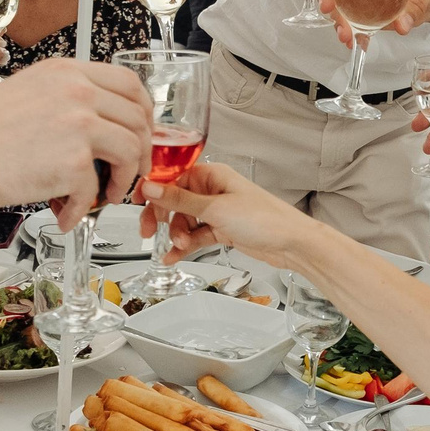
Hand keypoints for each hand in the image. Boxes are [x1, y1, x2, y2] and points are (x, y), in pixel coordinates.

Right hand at [0, 58, 151, 227]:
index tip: (142, 131)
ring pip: (131, 150)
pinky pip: (96, 189)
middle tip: (132, 171)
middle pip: (137, 117)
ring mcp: (79, 123)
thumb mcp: (27, 93)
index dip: (143, 111)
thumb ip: (65, 101)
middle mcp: (77, 91)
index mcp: (66, 72)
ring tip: (104, 196)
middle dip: (142, 150)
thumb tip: (96, 124)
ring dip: (123, 180)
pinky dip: (82, 208)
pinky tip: (66, 214)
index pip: (128, 83)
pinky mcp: (74, 160)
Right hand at [141, 161, 324, 265]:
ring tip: (179, 246)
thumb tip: (151, 186)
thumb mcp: (216, 209)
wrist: (291, 244)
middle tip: (150, 231)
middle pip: (175, 200)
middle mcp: (214, 190)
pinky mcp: (222, 229)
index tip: (137, 199)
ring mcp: (218, 211)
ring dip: (177, 234)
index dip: (154, 188)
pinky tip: (174, 256)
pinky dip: (185, 245)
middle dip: (162, 216)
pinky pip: (196, 235)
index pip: (174, 176)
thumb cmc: (265, 219)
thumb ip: (180, 200)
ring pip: (184, 221)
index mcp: (213, 174)